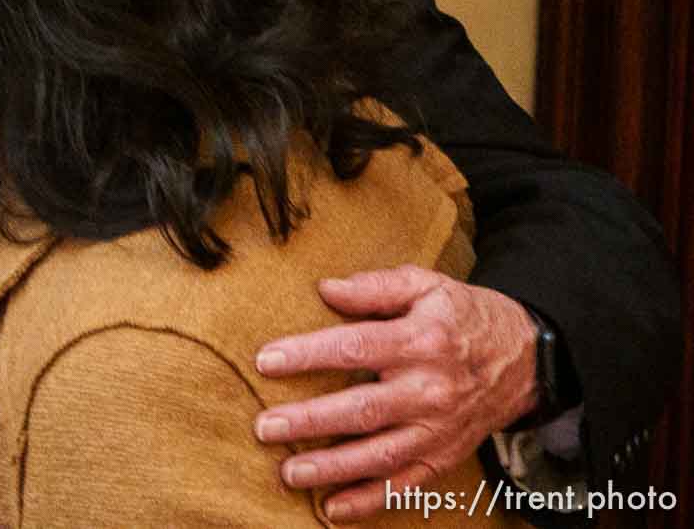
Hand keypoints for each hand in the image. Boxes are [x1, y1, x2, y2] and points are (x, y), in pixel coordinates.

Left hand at [251, 265, 540, 521]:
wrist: (528, 361)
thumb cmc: (465, 317)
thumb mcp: (426, 285)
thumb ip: (375, 287)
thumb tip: (325, 289)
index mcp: (421, 342)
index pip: (355, 348)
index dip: (308, 355)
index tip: (266, 360)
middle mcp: (430, 391)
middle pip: (362, 410)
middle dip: (310, 422)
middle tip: (265, 427)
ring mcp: (437, 430)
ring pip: (379, 455)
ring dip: (332, 468)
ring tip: (289, 473)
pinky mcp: (444, 456)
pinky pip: (405, 485)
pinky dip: (369, 501)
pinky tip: (332, 508)